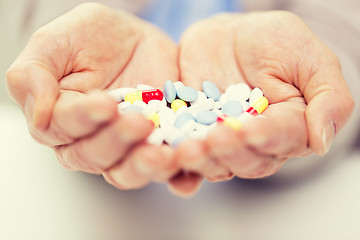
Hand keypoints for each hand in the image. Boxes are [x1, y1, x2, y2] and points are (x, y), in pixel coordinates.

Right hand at [6, 3, 179, 189]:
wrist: (137, 39)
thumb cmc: (92, 38)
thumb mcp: (57, 42)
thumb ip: (33, 74)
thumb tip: (38, 115)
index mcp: (58, 118)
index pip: (61, 128)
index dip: (81, 120)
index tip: (105, 104)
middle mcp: (88, 140)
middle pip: (94, 156)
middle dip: (116, 141)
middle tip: (138, 121)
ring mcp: (124, 147)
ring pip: (125, 171)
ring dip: (142, 166)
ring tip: (160, 154)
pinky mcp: (156, 145)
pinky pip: (162, 167)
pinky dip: (173, 170)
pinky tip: (181, 159)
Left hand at [175, 11, 353, 184]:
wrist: (226, 35)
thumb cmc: (271, 42)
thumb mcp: (307, 57)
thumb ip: (328, 96)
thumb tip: (323, 142)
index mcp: (289, 126)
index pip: (283, 139)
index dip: (266, 137)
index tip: (250, 129)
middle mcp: (256, 142)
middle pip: (248, 160)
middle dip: (231, 151)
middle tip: (216, 138)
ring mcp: (223, 140)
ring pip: (216, 162)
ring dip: (203, 160)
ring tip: (188, 150)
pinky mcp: (194, 134)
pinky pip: (186, 150)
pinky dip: (177, 159)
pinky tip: (169, 155)